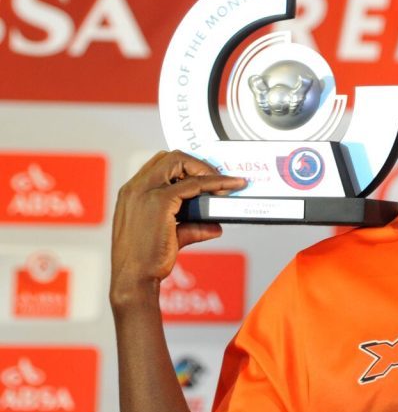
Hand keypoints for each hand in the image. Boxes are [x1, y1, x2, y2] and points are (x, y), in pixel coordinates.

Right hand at [110, 150, 246, 307]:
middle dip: (198, 163)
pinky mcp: (159, 202)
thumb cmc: (146, 261)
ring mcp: (145, 192)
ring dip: (207, 169)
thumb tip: (216, 226)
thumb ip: (191, 227)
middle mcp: (135, 188)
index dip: (187, 167)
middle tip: (219, 178)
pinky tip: (228, 189)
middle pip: (171, 157)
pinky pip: (194, 184)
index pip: (160, 164)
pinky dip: (214, 183)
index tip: (207, 176)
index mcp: (132, 192)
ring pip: (180, 162)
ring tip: (227, 184)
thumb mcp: (170, 237)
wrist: (134, 280)